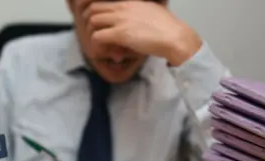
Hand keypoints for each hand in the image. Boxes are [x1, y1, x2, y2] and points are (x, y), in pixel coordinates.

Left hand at [83, 1, 201, 65]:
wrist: (174, 36)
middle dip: (90, 24)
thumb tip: (129, 22)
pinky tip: (104, 52)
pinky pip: (97, 37)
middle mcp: (122, 7)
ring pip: (92, 22)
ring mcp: (120, 19)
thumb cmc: (166, 27)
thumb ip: (136, 12)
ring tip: (100, 45)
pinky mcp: (120, 34)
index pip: (101, 1)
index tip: (98, 25)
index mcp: (128, 1)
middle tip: (96, 36)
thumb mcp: (149, 11)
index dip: (95, 13)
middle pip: (93, 10)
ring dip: (92, 34)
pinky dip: (97, 46)